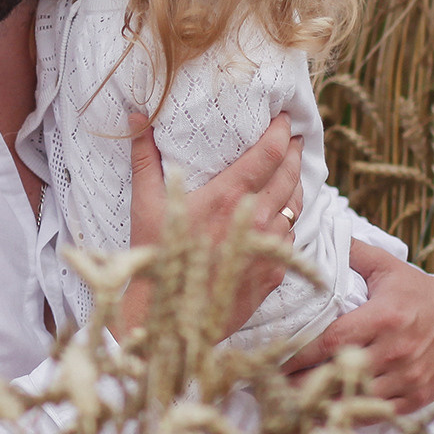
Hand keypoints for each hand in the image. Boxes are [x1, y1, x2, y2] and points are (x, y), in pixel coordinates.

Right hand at [126, 112, 303, 336]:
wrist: (169, 316)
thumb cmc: (155, 257)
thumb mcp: (145, 204)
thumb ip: (145, 157)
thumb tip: (136, 116)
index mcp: (226, 197)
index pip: (268, 154)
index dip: (281, 132)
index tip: (284, 119)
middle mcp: (255, 218)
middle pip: (290, 174)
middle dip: (295, 152)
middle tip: (295, 138)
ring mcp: (268, 246)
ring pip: (296, 205)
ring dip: (297, 184)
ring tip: (292, 171)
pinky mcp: (274, 270)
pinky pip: (291, 236)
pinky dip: (289, 219)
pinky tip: (282, 213)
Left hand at [281, 240, 433, 413]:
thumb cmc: (418, 292)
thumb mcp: (388, 267)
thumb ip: (353, 254)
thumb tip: (319, 236)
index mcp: (384, 317)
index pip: (330, 341)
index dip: (297, 355)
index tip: (271, 360)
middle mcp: (396, 350)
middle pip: (337, 375)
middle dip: (300, 384)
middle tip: (270, 388)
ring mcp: (408, 377)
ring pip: (355, 399)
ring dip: (321, 404)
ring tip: (291, 404)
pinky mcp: (417, 397)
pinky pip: (377, 413)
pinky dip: (350, 415)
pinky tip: (325, 415)